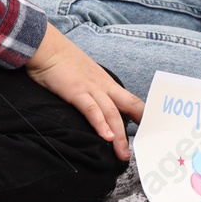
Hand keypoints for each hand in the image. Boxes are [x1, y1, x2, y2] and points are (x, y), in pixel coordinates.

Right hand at [25, 27, 143, 160]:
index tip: (153, 132)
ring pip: (112, 113)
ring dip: (119, 136)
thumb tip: (100, 108)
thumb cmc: (63, 63)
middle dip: (139, 128)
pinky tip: (105, 137)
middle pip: (129, 107)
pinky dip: (100, 124)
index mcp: (108, 84)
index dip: (144, 117)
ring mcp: (91, 88)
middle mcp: (104, 86)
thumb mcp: (86, 77)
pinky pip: (91, 110)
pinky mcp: (76, 91)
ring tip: (123, 154)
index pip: (132, 101)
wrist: (47, 47)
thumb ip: (94, 91)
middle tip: (146, 148)